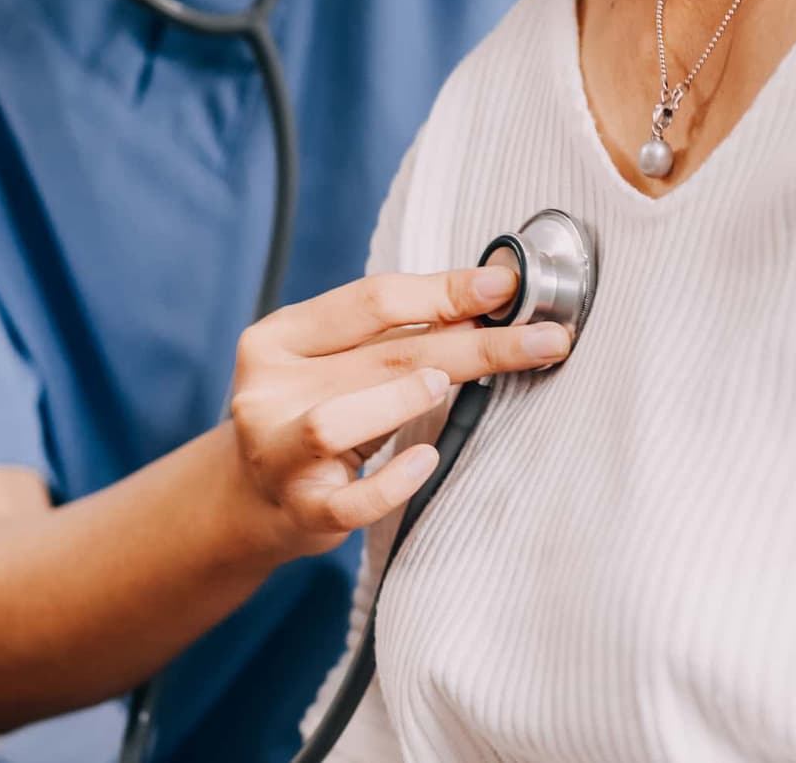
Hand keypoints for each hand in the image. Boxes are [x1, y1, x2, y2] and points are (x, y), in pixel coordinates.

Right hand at [227, 266, 570, 561]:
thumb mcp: (339, 363)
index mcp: (280, 338)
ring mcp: (279, 453)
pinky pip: (351, 501)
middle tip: (542, 339)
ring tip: (448, 385)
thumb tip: (492, 298)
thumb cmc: (314, 413)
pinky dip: (393, 483)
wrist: (253, 497)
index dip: (445, 290)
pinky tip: (428, 461)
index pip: (372, 300)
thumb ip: (396, 334)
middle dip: (473, 343)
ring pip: (334, 424)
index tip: (507, 286)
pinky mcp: (301, 509)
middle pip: (383, 354)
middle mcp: (269, 391)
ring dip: (401, 399)